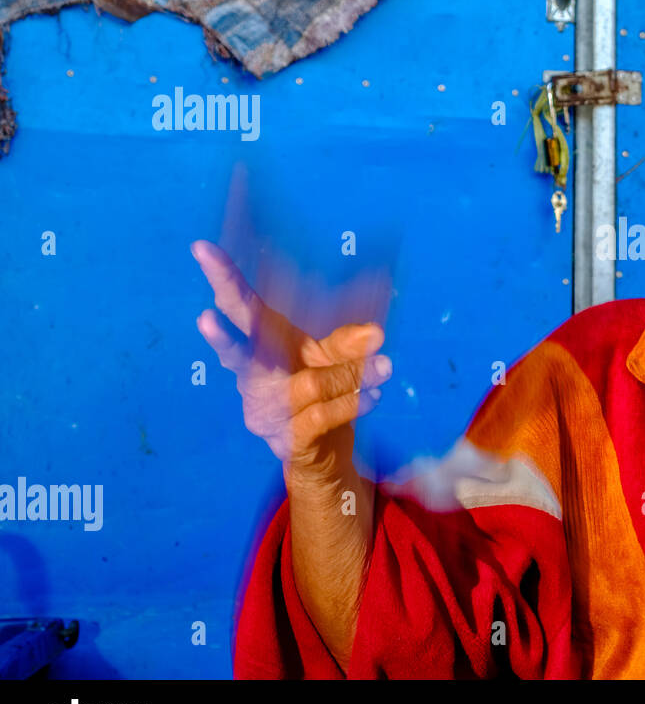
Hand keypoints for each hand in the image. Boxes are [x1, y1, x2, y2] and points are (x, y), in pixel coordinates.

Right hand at [190, 239, 391, 477]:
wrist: (321, 455)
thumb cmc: (323, 392)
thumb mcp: (334, 358)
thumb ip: (348, 343)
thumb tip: (374, 333)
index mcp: (264, 344)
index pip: (240, 307)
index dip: (222, 278)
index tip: (202, 248)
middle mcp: (254, 376)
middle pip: (242, 352)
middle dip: (227, 337)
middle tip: (207, 318)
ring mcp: (263, 410)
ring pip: (308, 385)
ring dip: (351, 374)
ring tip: (384, 367)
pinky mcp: (284, 439)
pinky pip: (321, 416)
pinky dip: (353, 403)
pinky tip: (373, 396)